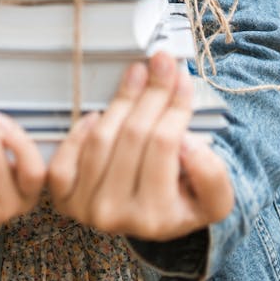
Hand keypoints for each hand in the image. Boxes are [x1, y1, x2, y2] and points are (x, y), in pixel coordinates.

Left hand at [47, 52, 233, 239]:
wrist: (151, 219)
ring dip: (122, 99)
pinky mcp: (64, 196)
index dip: (174, 105)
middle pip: (133, 136)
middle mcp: (117, 216)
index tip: (182, 77)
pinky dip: (81, 130)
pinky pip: (67, 155)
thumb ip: (211, 176)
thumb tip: (187, 145)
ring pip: (102, 138)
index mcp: (157, 218)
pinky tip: (99, 112)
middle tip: (161, 61)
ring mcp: (86, 207)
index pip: (164, 145)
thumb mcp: (215, 198)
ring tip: (138, 73)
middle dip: (151, 92)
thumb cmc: (182, 200)